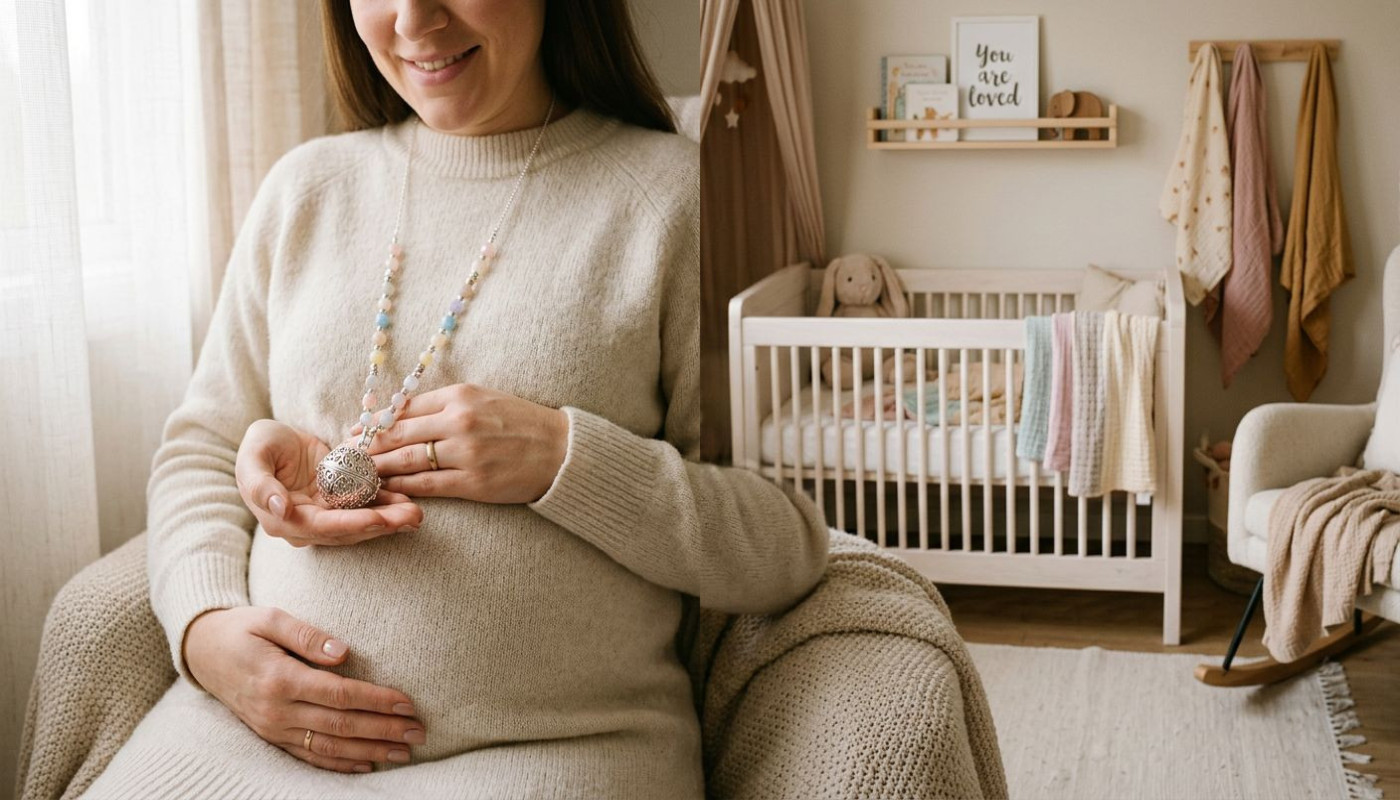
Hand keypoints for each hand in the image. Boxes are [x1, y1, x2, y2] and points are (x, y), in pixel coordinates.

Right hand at [184, 607, 425, 772]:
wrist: (201, 652)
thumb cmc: (241, 628)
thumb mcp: (270, 618)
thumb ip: (306, 634)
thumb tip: (343, 652)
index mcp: (280, 678)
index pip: (339, 695)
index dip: (376, 700)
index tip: (408, 703)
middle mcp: (277, 710)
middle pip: (340, 726)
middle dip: (383, 731)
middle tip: (419, 733)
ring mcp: (273, 728)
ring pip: (328, 747)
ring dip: (369, 752)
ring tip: (403, 752)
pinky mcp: (271, 737)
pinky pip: (309, 757)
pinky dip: (339, 764)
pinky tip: (367, 765)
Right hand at [235, 419, 423, 546]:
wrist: (273, 440)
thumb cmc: (259, 446)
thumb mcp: (253, 456)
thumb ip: (259, 484)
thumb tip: (279, 509)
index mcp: (283, 519)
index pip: (322, 527)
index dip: (352, 524)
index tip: (378, 519)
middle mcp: (306, 524)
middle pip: (348, 530)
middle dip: (381, 525)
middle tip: (412, 517)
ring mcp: (325, 515)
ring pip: (361, 523)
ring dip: (390, 520)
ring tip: (417, 514)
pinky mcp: (339, 503)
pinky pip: (366, 506)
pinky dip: (387, 505)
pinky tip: (408, 502)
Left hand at [353, 384, 567, 503]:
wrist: (561, 450)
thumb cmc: (522, 423)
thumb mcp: (484, 399)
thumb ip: (445, 405)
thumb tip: (402, 414)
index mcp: (460, 396)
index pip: (404, 408)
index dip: (374, 422)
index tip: (355, 431)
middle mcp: (460, 421)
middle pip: (398, 434)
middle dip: (367, 446)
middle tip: (345, 456)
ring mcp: (466, 453)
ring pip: (407, 461)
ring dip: (378, 468)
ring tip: (358, 475)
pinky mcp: (474, 482)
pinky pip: (427, 485)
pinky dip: (403, 487)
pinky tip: (387, 490)